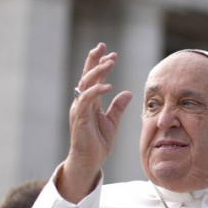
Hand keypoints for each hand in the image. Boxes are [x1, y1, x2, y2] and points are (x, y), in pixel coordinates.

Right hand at [59, 43, 131, 201]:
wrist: (90, 160)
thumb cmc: (98, 142)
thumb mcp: (112, 122)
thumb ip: (118, 107)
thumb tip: (127, 93)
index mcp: (90, 101)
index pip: (94, 78)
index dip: (100, 64)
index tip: (112, 54)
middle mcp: (82, 102)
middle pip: (86, 75)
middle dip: (94, 59)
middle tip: (103, 46)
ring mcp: (79, 109)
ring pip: (85, 84)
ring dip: (97, 71)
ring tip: (110, 62)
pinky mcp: (79, 118)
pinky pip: (86, 100)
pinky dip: (96, 91)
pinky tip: (107, 85)